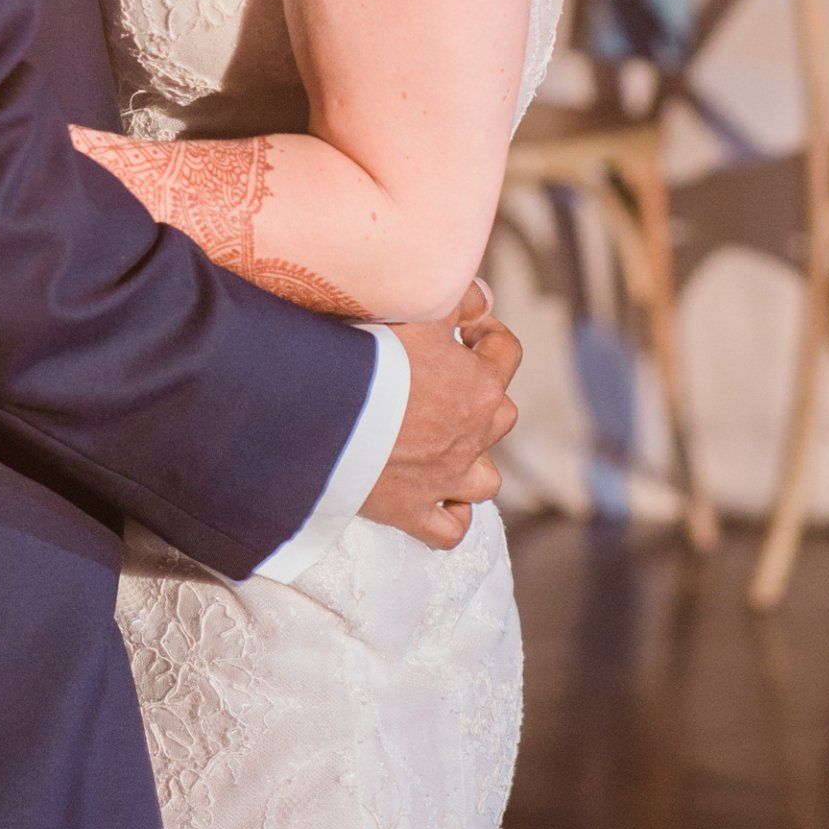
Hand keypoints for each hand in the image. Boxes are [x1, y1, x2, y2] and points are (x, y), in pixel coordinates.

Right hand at [360, 281, 520, 550]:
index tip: (461, 327)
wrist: (323, 410)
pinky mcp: (412, 511)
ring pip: (485, 479)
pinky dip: (449, 518)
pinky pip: (449, 530)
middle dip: (479, 396)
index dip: (487, 333)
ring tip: (441, 444)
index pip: (506, 352)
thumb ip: (456, 297)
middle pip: (500, 415)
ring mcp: (445, 479)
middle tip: (439, 379)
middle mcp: (473, 436)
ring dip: (471, 461)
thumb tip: (481, 298)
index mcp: (479, 384)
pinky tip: (436, 501)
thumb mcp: (419, 308)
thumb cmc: (371, 354)